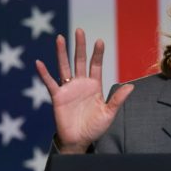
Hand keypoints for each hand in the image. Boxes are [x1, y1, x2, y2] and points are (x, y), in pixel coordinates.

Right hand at [36, 28, 133, 153]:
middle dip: (80, 46)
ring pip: (65, 67)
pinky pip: (50, 83)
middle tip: (79, 30)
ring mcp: (69, 89)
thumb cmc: (95, 127)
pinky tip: (39, 63)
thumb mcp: (109, 113)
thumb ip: (118, 99)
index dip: (97, 53)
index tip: (99, 41)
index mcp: (95, 86)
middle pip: (80, 61)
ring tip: (60, 38)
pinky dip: (44, 73)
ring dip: (62, 53)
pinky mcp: (58, 97)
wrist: (80, 140)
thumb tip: (131, 86)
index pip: (96, 65)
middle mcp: (81, 84)